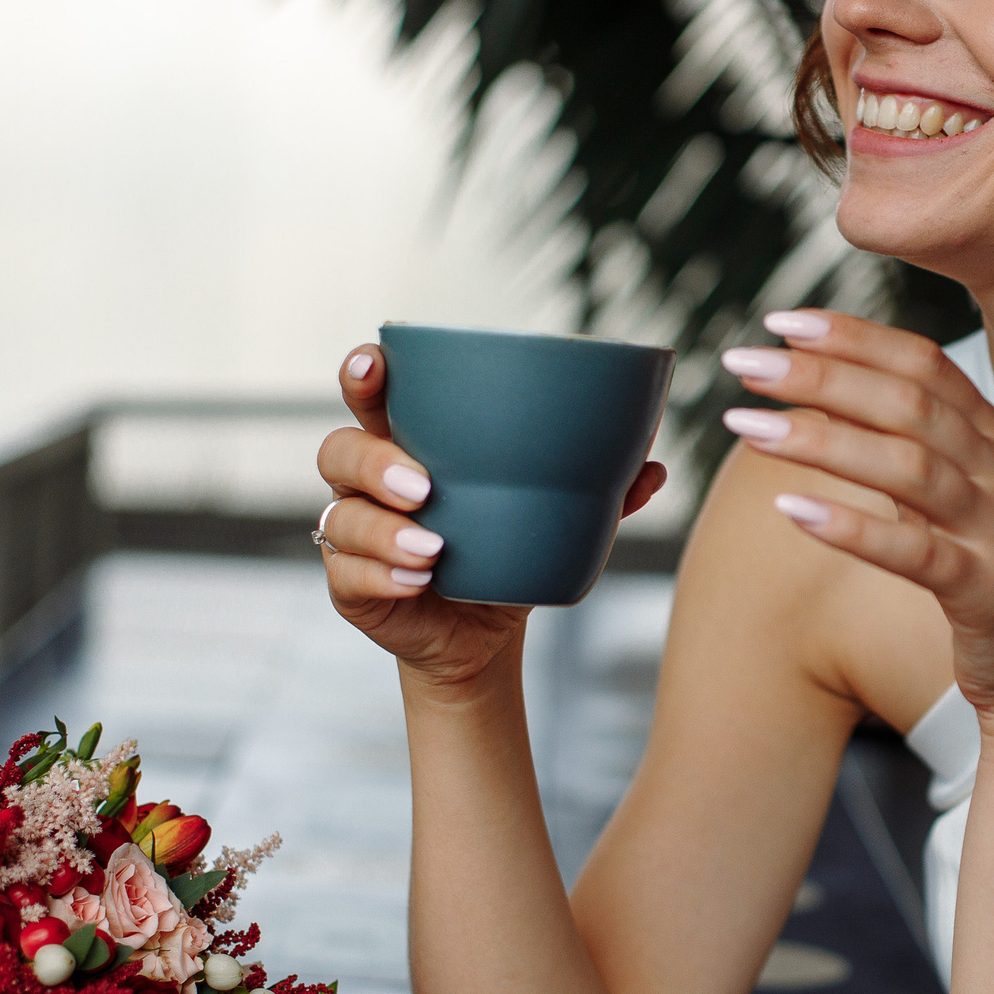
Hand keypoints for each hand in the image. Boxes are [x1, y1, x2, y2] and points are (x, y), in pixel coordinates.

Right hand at [318, 343, 667, 688]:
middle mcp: (369, 483)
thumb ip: (598, 492)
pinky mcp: (350, 587)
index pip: (371, 395)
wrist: (485, 631)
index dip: (363, 373)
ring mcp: (352, 535)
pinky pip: (347, 574)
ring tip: (434, 547)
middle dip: (374, 460)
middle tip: (424, 484)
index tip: (376, 362)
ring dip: (384, 530)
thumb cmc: (507, 551)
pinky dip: (382, 575)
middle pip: (340, 449)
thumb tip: (653, 468)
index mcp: (409, 443)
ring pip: (341, 516)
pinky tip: (417, 580)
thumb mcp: (552, 518)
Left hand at [720, 311, 993, 725]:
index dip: (852, 337)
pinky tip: (794, 510)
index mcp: (989, 434)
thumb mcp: (950, 490)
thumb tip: (819, 386)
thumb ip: (901, 440)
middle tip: (746, 363)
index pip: (921, 363)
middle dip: (823, 376)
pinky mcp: (984, 589)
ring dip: (823, 441)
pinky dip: (851, 527)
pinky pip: (914, 553)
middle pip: (908, 404)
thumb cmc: (984, 566)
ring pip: (909, 468)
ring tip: (751, 427)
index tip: (780, 321)